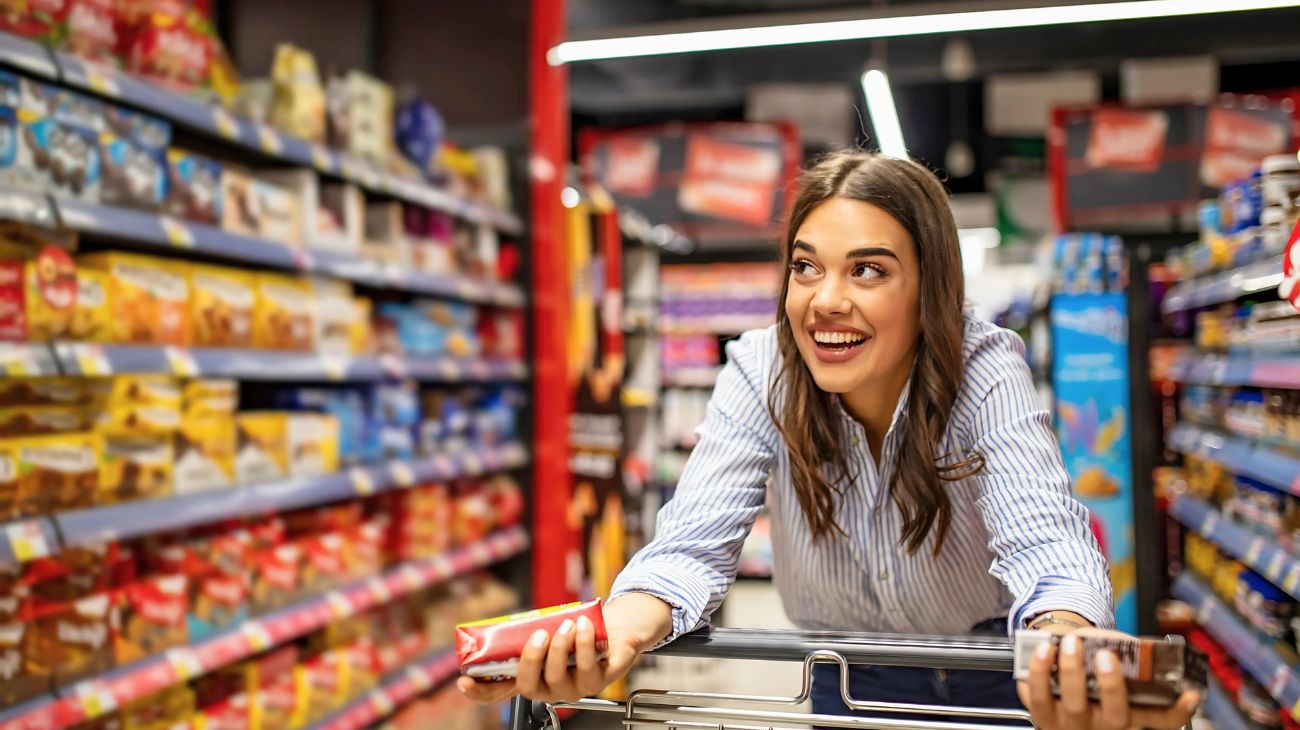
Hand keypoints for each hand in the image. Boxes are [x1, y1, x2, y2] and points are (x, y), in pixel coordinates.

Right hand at [457, 592, 672, 704]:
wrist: (614, 629)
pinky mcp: (598, 681)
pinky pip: (587, 668)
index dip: (480, 692)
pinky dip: (583, 643)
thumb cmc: (575, 631)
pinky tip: (582, 627)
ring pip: (557, 677)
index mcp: (531, 677)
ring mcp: (574, 688)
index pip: (499, 693)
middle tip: (539, 635)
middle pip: (529, 686)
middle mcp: (550, 689)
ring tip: (566, 625)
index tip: (465, 681)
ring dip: (560, 647)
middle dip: (532, 659)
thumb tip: (513, 621)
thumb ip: (529, 631)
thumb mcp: (548, 629)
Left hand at [1017, 629, 1199, 729]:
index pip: (1162, 720)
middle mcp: (1104, 726)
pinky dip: (1038, 671)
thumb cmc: (1088, 670)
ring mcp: (1072, 725)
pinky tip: (1043, 650)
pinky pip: (1038, 697)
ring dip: (1072, 672)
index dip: (1179, 711)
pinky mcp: (1042, 716)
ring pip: (1075, 706)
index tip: (1191, 694)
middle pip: (1116, 715)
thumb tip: (1117, 642)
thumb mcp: (1112, 666)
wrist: (1052, 674)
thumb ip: (1121, 654)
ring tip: (1070, 643)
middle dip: (1111, 685)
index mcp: (1129, 714)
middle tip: (1107, 655)